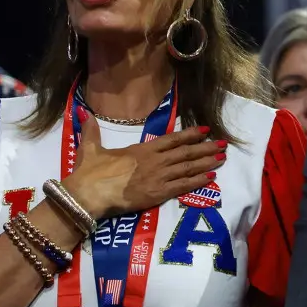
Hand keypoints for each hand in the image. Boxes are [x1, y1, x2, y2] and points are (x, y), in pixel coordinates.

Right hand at [63, 110, 226, 218]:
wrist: (88, 194)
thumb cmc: (90, 172)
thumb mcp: (91, 148)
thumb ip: (91, 130)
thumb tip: (83, 112)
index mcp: (142, 149)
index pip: (172, 139)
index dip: (190, 134)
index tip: (205, 130)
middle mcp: (155, 161)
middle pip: (186, 152)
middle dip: (206, 148)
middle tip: (223, 144)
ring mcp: (159, 177)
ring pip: (188, 168)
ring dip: (207, 163)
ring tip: (222, 158)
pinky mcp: (159, 193)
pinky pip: (184, 186)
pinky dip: (198, 181)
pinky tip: (211, 178)